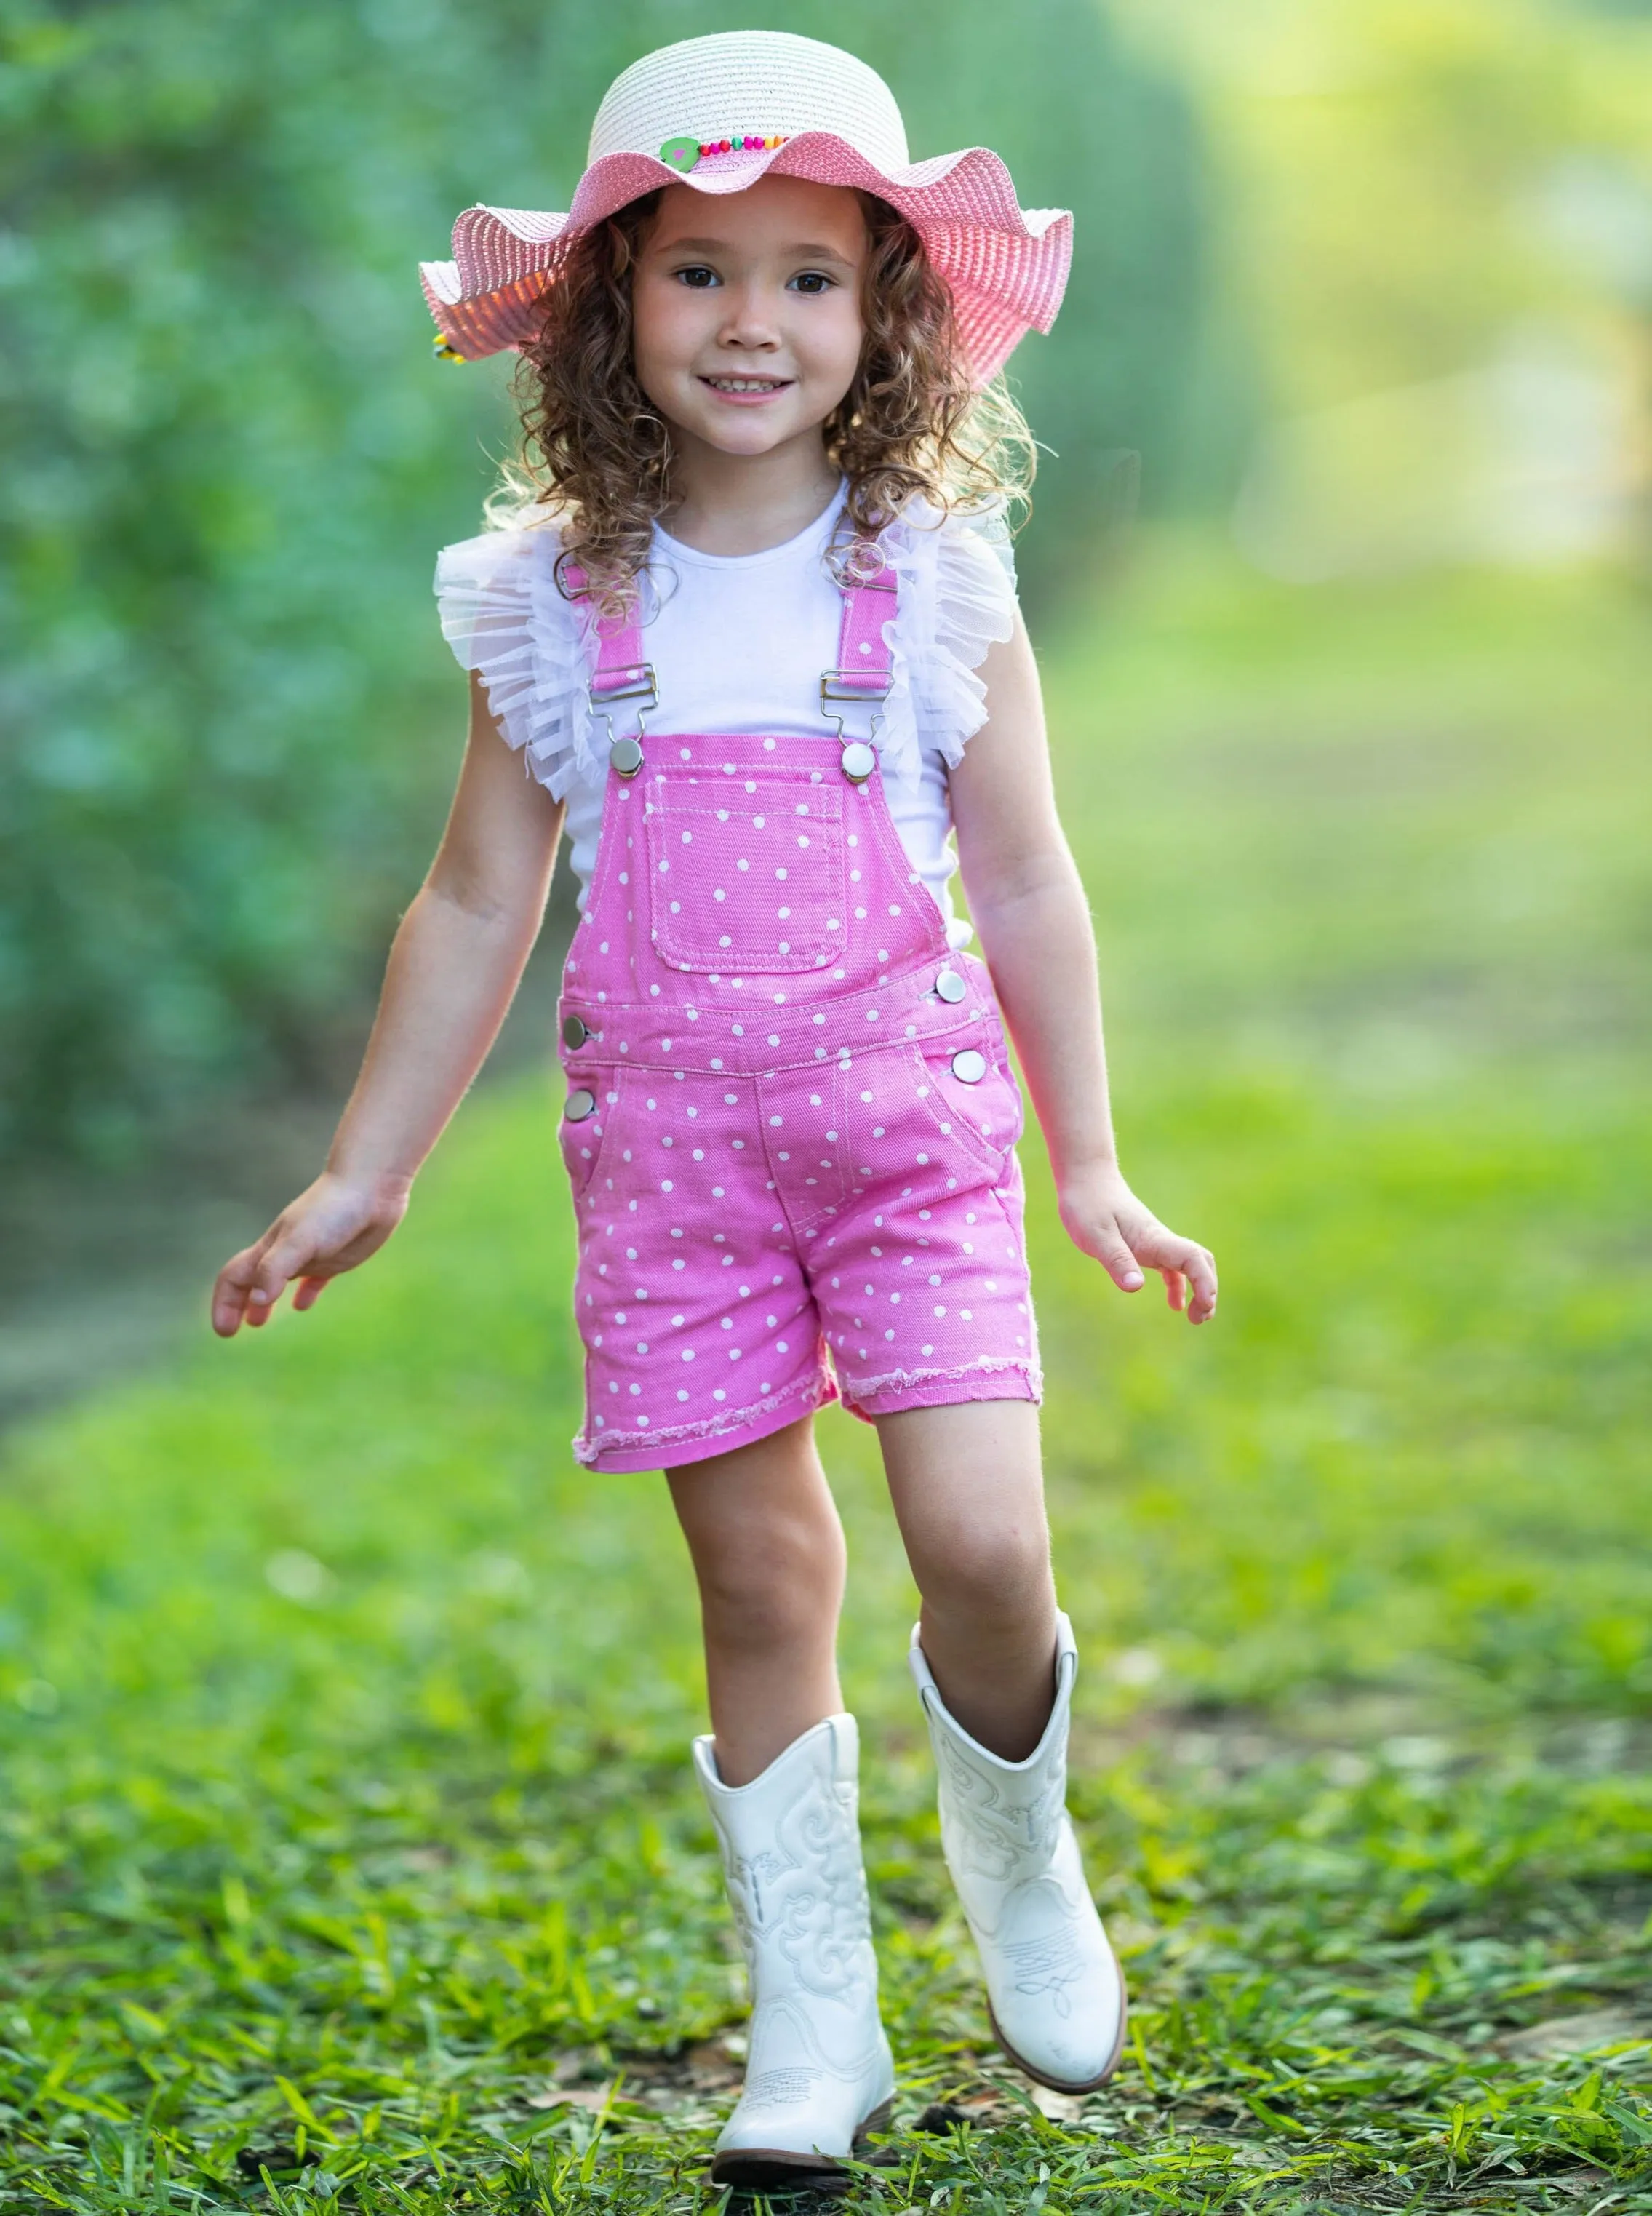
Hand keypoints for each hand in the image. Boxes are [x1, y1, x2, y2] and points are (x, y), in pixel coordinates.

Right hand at [210, 1171, 410, 1337]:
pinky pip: (314, 1280)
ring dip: (264, 1302)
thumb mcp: (300, 1240)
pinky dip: (304, 1293)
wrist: (372, 1188)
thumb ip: (276, 1268)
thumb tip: (256, 1300)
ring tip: (258, 1323)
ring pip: (278, 1282)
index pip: (234, 1277)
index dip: (224, 1303)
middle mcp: (285, 1253)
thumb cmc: (334, 1210)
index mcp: (271, 1248)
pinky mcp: (336, 1258)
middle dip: (237, 1305)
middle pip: (251, 1281)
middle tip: (232, 1332)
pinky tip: (302, 1305)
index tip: (224, 1332)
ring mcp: (310, 1255)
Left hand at [1057, 1161, 1217, 1323]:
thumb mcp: (1096, 1235)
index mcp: (1153, 1238)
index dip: (1205, 1282)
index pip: (1192, 1258)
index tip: (1205, 1305)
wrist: (1085, 1177)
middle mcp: (1160, 1239)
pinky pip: (1171, 1267)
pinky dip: (1179, 1286)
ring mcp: (1155, 1242)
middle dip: (1208, 1289)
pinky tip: (1175, 1305)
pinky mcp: (1145, 1244)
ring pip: (1190, 1265)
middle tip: (1200, 1319)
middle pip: (1200, 1262)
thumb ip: (1116, 1260)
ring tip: (1196, 1318)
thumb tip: (1136, 1287)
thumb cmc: (1087, 1204)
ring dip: (1199, 1289)